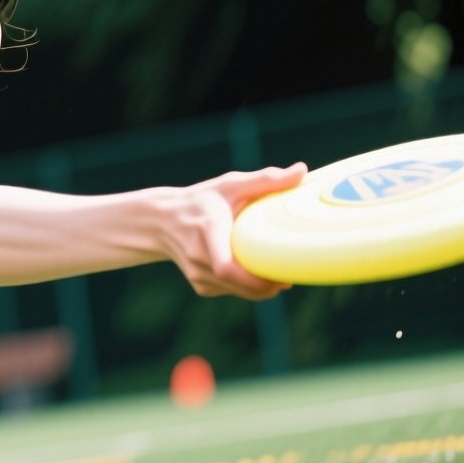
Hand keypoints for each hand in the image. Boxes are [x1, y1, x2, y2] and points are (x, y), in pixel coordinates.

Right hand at [159, 163, 307, 299]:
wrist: (161, 220)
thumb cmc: (202, 200)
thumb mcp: (230, 184)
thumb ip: (266, 179)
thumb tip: (302, 170)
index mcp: (207, 229)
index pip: (225, 266)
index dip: (254, 279)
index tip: (281, 276)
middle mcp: (197, 255)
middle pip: (236, 283)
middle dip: (266, 287)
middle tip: (289, 277)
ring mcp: (196, 273)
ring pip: (236, 291)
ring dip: (259, 290)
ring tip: (278, 275)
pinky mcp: (199, 284)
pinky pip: (229, 291)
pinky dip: (245, 288)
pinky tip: (253, 274)